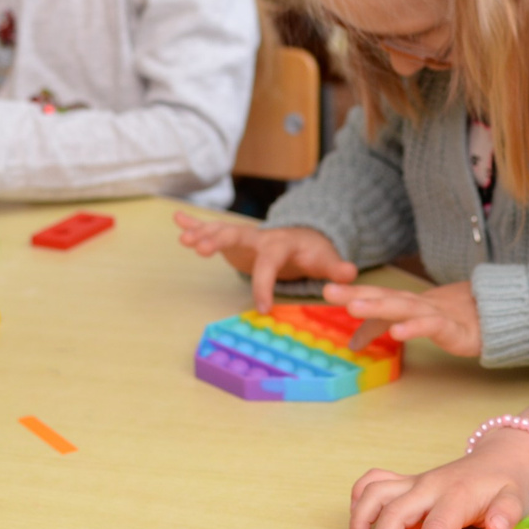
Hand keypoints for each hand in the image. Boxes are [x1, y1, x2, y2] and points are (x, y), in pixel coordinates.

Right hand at [173, 212, 355, 306]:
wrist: (303, 238)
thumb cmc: (311, 253)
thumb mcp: (325, 261)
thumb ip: (335, 268)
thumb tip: (350, 272)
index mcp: (281, 244)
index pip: (270, 264)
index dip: (265, 285)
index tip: (262, 307)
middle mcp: (259, 237)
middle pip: (238, 235)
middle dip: (219, 240)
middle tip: (201, 248)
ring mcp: (244, 237)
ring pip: (221, 232)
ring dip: (202, 234)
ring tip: (184, 240)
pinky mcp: (232, 240)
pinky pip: (212, 229)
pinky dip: (194, 224)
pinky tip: (177, 221)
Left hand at [324, 279, 480, 357]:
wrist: (495, 316)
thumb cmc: (449, 317)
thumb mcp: (409, 322)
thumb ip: (380, 329)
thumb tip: (352, 343)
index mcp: (406, 302)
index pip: (376, 295)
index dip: (352, 292)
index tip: (326, 290)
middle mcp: (417, 304)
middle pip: (385, 297)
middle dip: (358, 294)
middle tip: (329, 291)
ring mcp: (435, 314)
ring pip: (404, 308)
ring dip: (379, 307)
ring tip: (355, 308)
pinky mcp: (453, 329)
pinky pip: (432, 327)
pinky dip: (414, 328)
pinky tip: (397, 332)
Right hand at [348, 426, 528, 528]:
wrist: (497, 459)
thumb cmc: (504, 485)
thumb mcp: (515, 499)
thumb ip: (507, 514)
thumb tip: (496, 527)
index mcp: (454, 496)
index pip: (435, 528)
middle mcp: (427, 486)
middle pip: (394, 512)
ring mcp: (412, 482)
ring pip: (373, 493)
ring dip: (360, 521)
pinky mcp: (404, 482)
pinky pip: (371, 482)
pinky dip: (359, 501)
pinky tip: (360, 525)